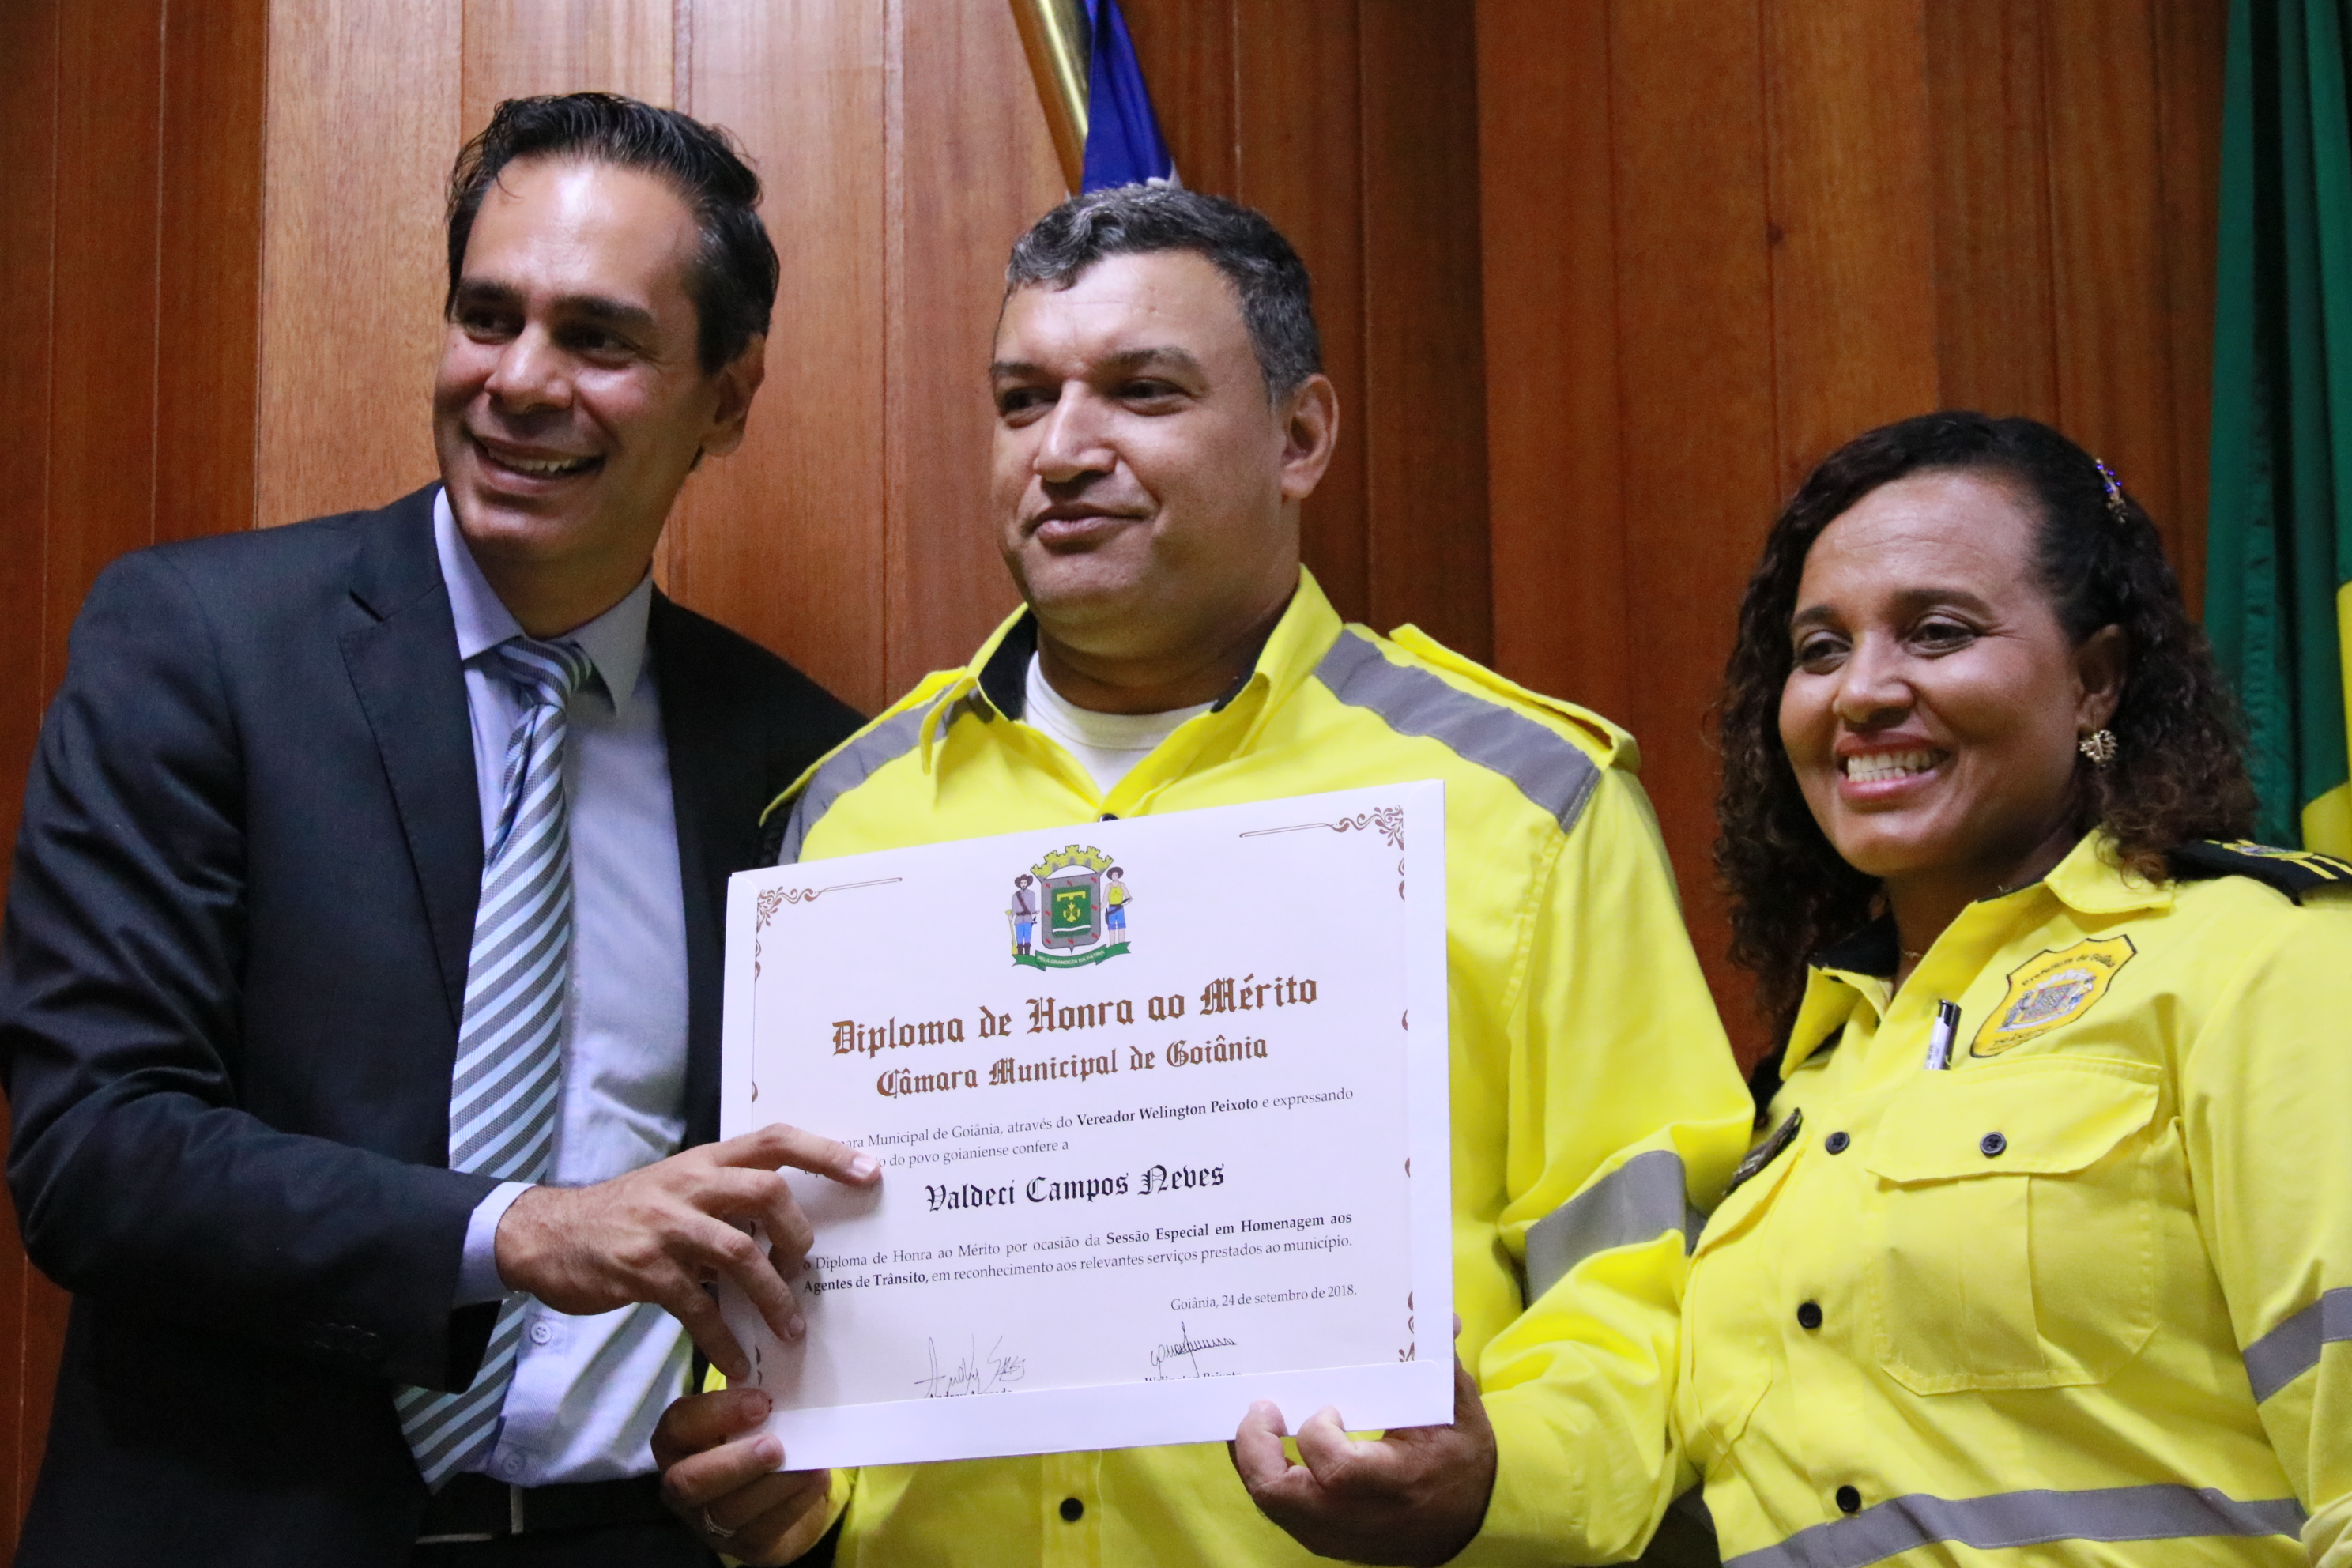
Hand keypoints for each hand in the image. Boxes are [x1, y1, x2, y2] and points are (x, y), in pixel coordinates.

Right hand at [494, 1123, 878, 1379]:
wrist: (550, 1234)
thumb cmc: (628, 1214)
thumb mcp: (679, 1190)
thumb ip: (728, 1199)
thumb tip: (789, 1228)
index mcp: (705, 1161)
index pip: (775, 1140)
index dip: (826, 1152)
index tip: (870, 1171)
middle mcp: (689, 1185)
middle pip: (766, 1192)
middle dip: (798, 1234)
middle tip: (807, 1270)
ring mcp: (664, 1226)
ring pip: (738, 1252)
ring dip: (772, 1296)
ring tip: (791, 1329)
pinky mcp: (642, 1269)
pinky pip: (697, 1307)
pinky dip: (723, 1339)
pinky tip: (737, 1362)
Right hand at [654, 1387, 834, 1563]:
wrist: (784, 1489)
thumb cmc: (760, 1434)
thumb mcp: (752, 1413)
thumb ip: (756, 1398)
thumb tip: (787, 1371)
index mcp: (679, 1442)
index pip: (677, 1426)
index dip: (715, 1414)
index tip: (761, 1402)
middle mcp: (683, 1484)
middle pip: (688, 1482)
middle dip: (734, 1463)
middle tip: (775, 1445)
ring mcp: (709, 1521)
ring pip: (729, 1510)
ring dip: (773, 1484)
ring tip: (809, 1463)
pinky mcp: (744, 1545)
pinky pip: (763, 1531)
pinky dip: (794, 1503)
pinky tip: (815, 1479)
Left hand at [1230, 1354, 1496, 1565]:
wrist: (1467, 1524)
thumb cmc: (1460, 1461)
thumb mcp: (1458, 1411)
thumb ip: (1441, 1363)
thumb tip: (1442, 1316)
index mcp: (1398, 1484)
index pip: (1338, 1471)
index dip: (1317, 1435)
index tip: (1326, 1409)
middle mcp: (1360, 1518)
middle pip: (1281, 1495)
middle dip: (1256, 1447)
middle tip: (1263, 1408)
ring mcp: (1338, 1535)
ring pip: (1272, 1505)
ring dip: (1254, 1459)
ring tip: (1258, 1420)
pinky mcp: (1325, 1541)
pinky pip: (1278, 1511)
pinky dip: (1265, 1476)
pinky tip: (1268, 1445)